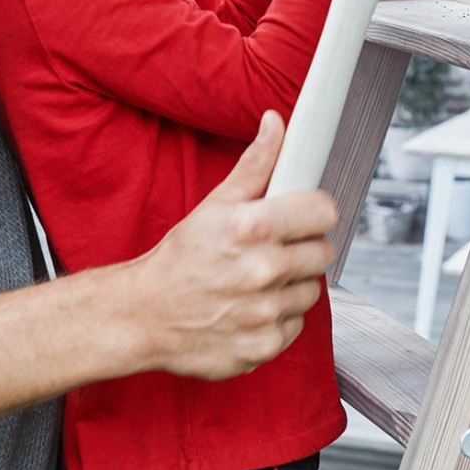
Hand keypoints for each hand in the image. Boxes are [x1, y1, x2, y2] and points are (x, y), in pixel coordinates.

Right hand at [128, 112, 336, 379]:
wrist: (146, 313)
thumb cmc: (181, 257)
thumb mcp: (215, 204)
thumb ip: (255, 164)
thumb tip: (275, 124)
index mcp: (251, 227)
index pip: (323, 212)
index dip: (314, 211)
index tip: (304, 213)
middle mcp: (262, 270)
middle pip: (322, 252)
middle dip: (302, 247)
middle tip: (274, 247)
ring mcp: (264, 312)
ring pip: (310, 290)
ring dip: (291, 284)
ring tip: (259, 278)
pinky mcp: (264, 346)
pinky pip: (294, 324)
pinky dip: (278, 316)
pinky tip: (252, 306)